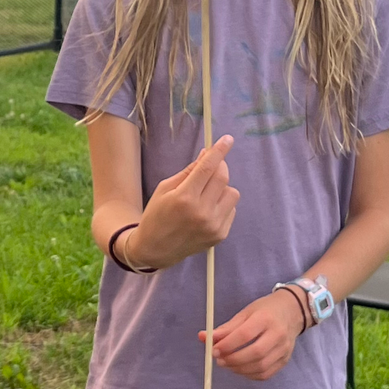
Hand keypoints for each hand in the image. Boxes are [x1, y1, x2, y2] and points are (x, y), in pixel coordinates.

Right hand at [131, 135, 236, 268]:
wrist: (155, 249)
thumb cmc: (156, 215)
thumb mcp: (165, 189)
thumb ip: (188, 172)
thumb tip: (207, 155)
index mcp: (184, 198)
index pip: (207, 168)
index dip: (219, 151)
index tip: (228, 139)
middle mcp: (202, 212)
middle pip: (223, 177)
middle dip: (221, 166)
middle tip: (213, 164)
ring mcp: (213, 225)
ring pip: (232, 193)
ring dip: (222, 187)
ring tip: (207, 194)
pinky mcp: (220, 235)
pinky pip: (232, 209)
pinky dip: (223, 204)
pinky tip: (208, 210)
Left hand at [209, 290, 301, 380]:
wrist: (292, 312)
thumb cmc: (265, 311)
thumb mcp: (245, 313)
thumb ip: (225, 328)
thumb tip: (203, 338)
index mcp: (266, 318)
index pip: (245, 334)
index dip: (227, 345)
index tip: (214, 350)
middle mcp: (278, 334)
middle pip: (255, 353)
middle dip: (233, 360)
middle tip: (219, 360)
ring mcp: (284, 349)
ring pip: (261, 366)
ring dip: (239, 369)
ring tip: (228, 364)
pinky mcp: (285, 360)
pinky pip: (266, 374)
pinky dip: (250, 375)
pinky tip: (241, 368)